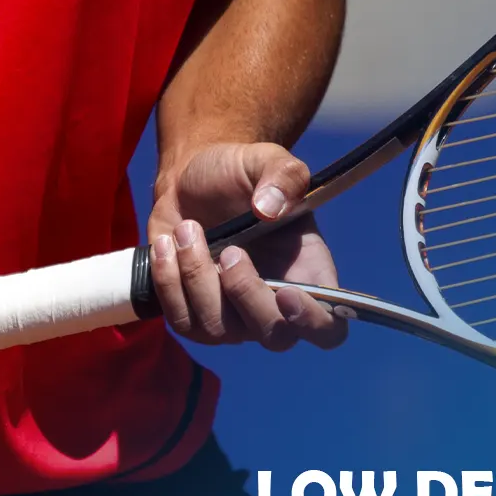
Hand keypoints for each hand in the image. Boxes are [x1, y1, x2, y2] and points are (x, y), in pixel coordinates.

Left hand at [149, 142, 347, 350]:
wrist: (189, 180)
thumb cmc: (238, 174)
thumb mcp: (266, 159)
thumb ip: (283, 175)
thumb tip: (270, 209)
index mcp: (308, 274)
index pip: (329, 328)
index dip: (313, 321)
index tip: (287, 293)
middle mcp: (274, 305)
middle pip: (274, 337)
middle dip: (246, 293)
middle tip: (229, 250)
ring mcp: (232, 317)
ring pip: (218, 330)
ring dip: (197, 278)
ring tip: (187, 229)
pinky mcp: (192, 316)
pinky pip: (181, 321)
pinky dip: (169, 283)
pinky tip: (167, 244)